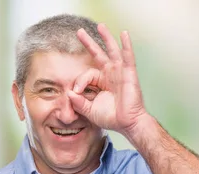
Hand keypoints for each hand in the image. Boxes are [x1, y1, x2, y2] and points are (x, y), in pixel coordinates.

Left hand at [68, 24, 148, 139]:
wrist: (127, 123)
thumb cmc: (111, 118)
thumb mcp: (90, 110)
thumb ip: (79, 103)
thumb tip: (68, 93)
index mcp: (101, 83)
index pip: (87, 74)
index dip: (80, 82)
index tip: (76, 92)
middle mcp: (110, 75)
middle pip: (98, 54)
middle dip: (89, 43)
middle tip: (79, 32)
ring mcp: (120, 72)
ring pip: (112, 51)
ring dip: (106, 37)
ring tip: (100, 26)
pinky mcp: (129, 73)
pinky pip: (128, 56)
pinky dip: (126, 45)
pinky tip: (124, 34)